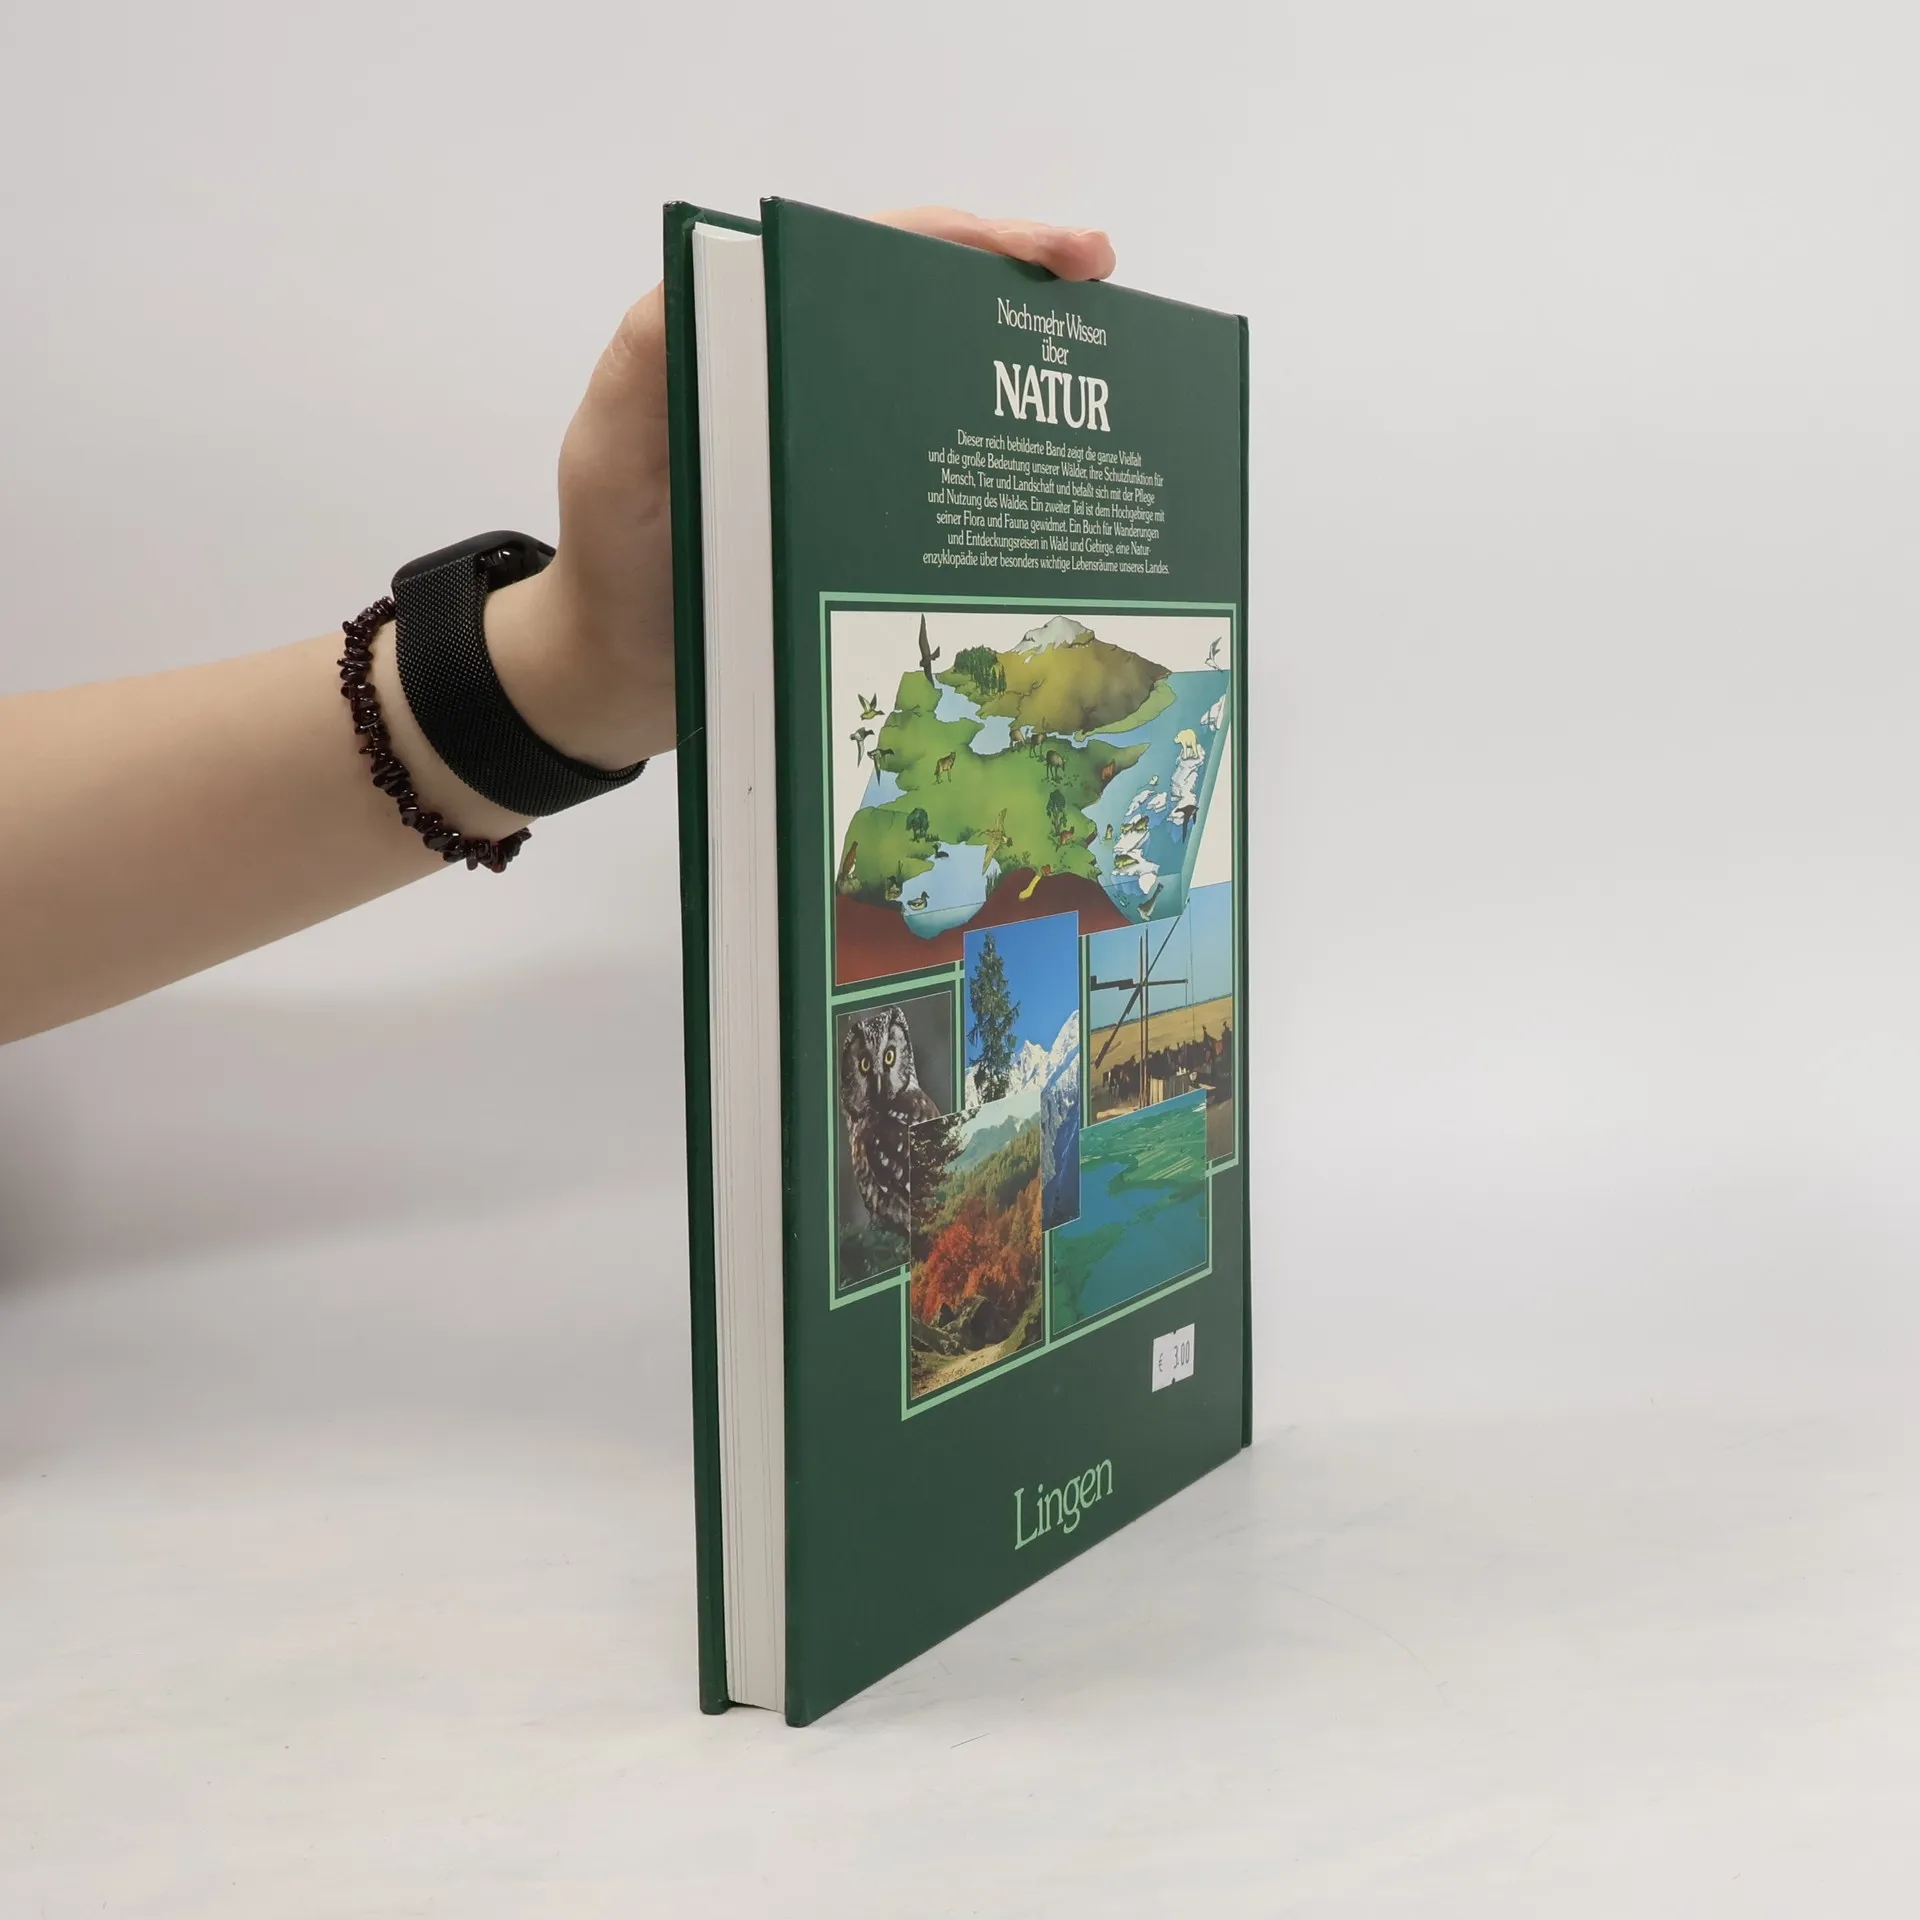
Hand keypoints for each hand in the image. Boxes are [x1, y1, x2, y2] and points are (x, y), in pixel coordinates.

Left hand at [485, 208, 1116, 770]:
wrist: (619, 677)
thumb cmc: (614, 565)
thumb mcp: (613, 455)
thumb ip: (652, 362)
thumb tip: (728, 267)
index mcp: (753, 337)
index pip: (867, 257)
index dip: (959, 242)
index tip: (1041, 254)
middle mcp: (806, 375)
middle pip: (925, 307)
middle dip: (1017, 283)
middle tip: (1098, 282)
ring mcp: (841, 446)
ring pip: (945, 385)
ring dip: (1022, 372)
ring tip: (1106, 368)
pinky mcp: (862, 515)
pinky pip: (939, 475)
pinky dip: (1000, 463)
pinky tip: (1057, 472)